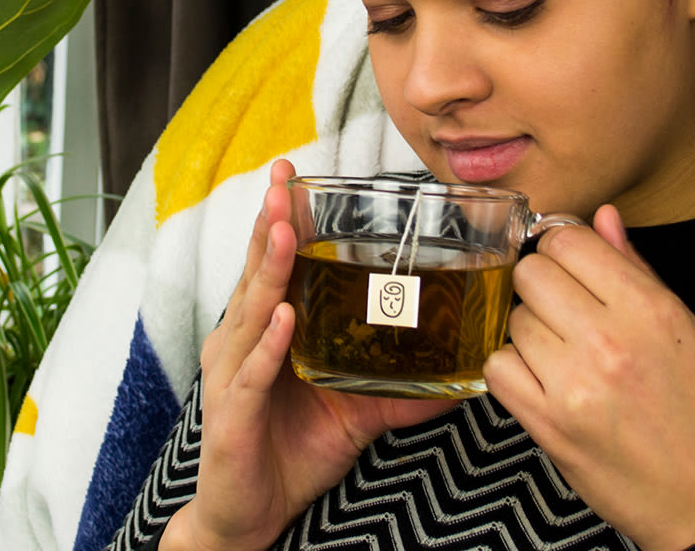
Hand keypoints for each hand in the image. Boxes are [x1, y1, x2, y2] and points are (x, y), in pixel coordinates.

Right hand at [164, 160, 456, 550]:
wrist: (251, 517)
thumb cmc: (292, 453)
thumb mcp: (356, 413)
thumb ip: (400, 390)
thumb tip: (462, 378)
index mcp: (265, 332)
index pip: (273, 266)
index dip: (281, 222)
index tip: (291, 178)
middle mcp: (242, 343)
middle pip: (256, 273)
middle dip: (269, 225)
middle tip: (282, 182)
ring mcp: (233, 376)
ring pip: (251, 312)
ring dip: (269, 270)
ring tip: (284, 231)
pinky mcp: (231, 414)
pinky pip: (254, 373)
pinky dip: (269, 346)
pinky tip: (284, 318)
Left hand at [483, 205, 694, 550]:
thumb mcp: (689, 332)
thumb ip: (638, 270)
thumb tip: (601, 217)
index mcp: (651, 310)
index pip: (569, 240)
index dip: (563, 248)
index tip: (570, 266)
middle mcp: (610, 341)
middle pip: (532, 274)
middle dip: (544, 287)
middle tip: (568, 314)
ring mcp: (575, 384)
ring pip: (513, 319)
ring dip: (531, 333)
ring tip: (567, 356)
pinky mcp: (548, 425)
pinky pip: (497, 368)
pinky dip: (513, 371)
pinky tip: (543, 381)